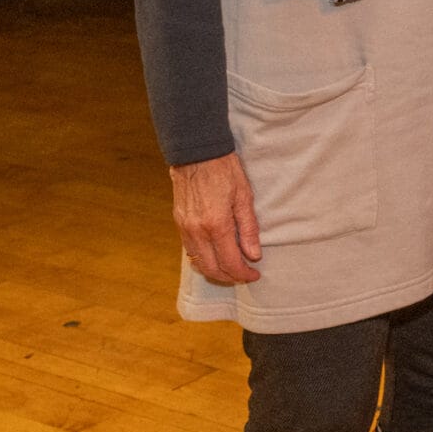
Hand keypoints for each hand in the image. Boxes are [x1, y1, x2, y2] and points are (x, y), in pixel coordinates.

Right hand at [168, 153, 262, 283]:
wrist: (196, 154)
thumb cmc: (224, 171)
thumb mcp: (244, 196)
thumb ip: (248, 228)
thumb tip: (253, 255)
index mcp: (216, 225)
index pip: (229, 262)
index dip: (243, 273)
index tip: (254, 274)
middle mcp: (196, 231)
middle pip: (211, 268)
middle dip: (228, 277)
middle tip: (244, 275)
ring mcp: (184, 228)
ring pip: (198, 262)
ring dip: (215, 270)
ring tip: (232, 268)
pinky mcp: (178, 223)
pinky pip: (190, 250)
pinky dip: (203, 259)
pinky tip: (215, 255)